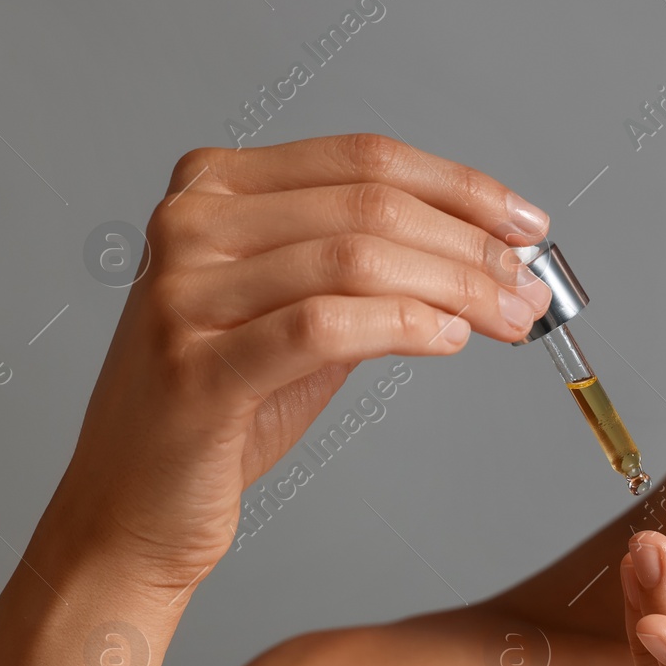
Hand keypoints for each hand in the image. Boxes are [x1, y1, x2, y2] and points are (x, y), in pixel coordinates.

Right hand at [46, 133, 553, 588]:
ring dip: (456, 288)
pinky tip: (448, 339)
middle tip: (530, 287)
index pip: (363, 159)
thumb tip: (492, 254)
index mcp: (214, 187)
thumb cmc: (226, 406)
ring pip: (356, 259)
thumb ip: (373, 270)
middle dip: (472, 246)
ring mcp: (183, 294)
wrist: (135, 506)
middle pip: (369, 206)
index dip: (460, 187)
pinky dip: (404, 325)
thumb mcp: (300, 312)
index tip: (526, 224)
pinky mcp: (196, 368)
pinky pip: (325, 326)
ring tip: (509, 319)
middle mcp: (190, 224)